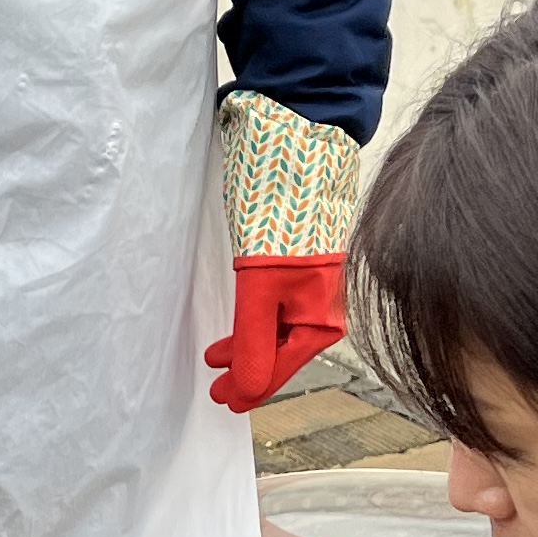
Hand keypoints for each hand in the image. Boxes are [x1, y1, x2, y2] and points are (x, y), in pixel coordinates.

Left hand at [206, 89, 361, 413]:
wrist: (302, 134)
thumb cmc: (283, 205)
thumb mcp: (261, 280)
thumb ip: (255, 336)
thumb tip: (247, 391)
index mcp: (321, 313)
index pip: (280, 367)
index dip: (250, 389)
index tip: (222, 403)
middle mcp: (322, 298)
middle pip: (282, 349)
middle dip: (249, 369)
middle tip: (216, 386)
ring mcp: (311, 274)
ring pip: (280, 324)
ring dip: (251, 343)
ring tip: (219, 354)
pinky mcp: (298, 250)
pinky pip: (278, 298)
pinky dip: (258, 315)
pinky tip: (243, 314)